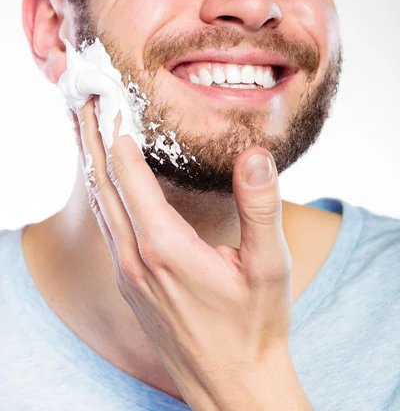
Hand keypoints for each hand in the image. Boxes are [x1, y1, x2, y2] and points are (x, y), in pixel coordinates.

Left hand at [72, 98, 297, 410]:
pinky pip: (107, 229)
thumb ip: (260, 207)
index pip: (128, 174)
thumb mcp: (268, 266)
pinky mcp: (131, 287)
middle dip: (91, 140)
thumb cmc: (253, 326)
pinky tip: (108, 187)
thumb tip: (254, 156)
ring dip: (92, 166)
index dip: (116, 134)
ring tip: (87, 133)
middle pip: (102, 185)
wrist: (232, 386)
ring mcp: (128, 275)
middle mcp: (135, 258)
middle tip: (84, 103)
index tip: (109, 99)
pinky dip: (102, 195)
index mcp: (164, 246)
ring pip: (100, 207)